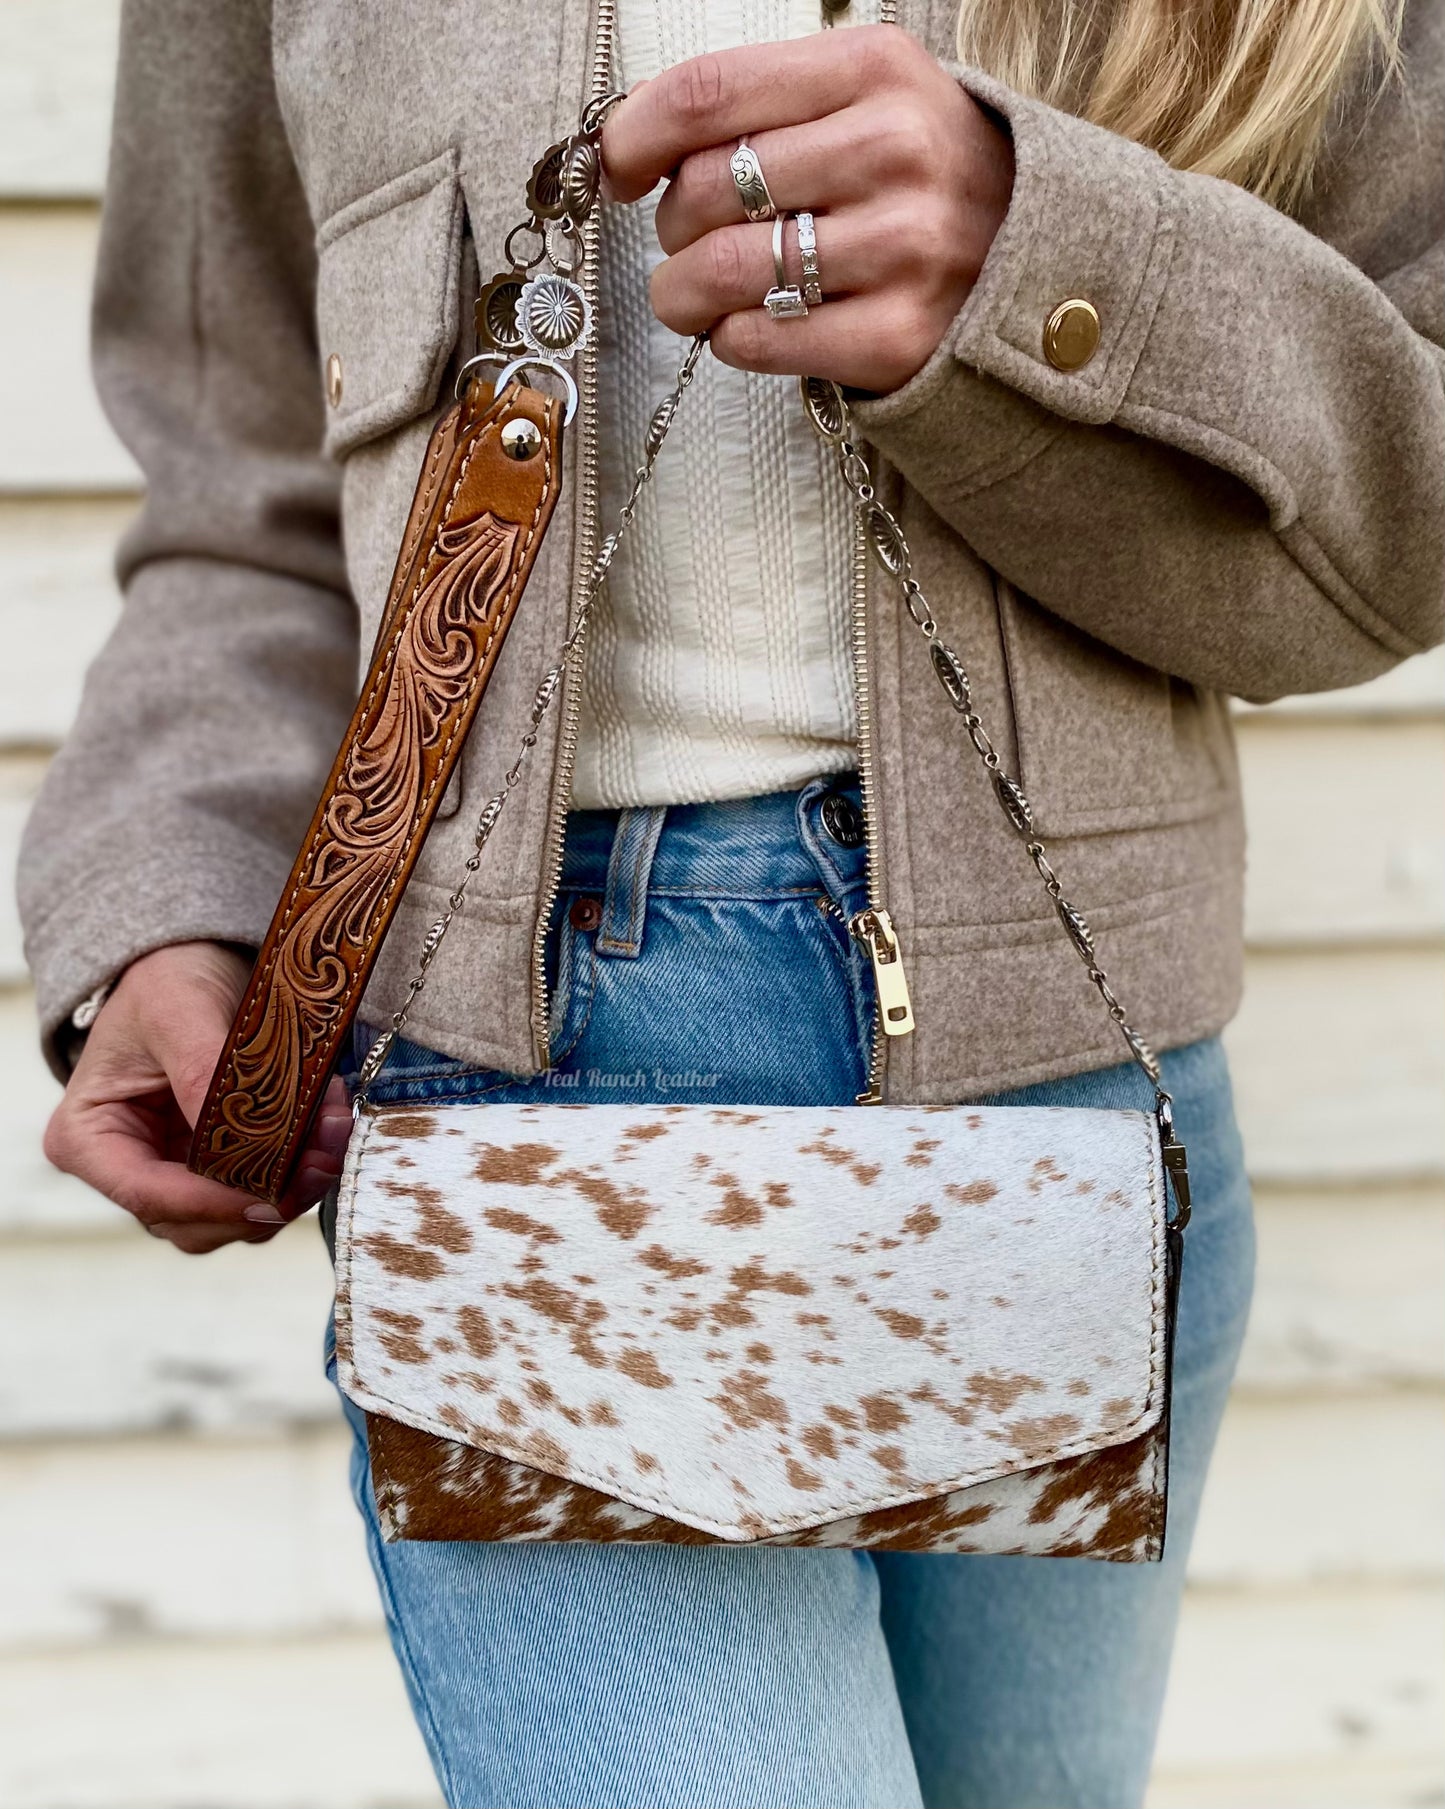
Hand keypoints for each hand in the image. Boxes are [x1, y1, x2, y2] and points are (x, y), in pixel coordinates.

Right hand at [43, 941, 350, 1254]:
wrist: (193, 965)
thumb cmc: (167, 981)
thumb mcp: (177, 1010)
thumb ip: (202, 1073)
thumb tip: (237, 1139)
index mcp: (88, 1138)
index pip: (148, 1196)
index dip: (213, 1204)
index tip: (274, 1194)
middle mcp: (125, 1169)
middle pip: (195, 1222)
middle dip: (264, 1198)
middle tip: (324, 1155)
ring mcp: (173, 1175)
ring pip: (234, 1218)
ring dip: (291, 1187)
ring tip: (332, 1131)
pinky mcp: (217, 1170)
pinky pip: (260, 1192)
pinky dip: (298, 1170)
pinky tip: (326, 1128)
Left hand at [602, 26, 1013, 394]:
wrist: (1040, 261)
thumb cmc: (924, 178)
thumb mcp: (866, 97)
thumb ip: (762, 104)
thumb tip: (630, 143)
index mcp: (874, 71)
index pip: (708, 92)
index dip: (634, 136)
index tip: (615, 169)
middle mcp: (892, 151)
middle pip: (704, 188)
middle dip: (671, 225)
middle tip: (689, 241)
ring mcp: (900, 249)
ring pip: (720, 271)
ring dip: (681, 293)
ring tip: (691, 296)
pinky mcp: (896, 337)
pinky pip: (757, 340)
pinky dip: (729, 339)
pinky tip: (749, 326)